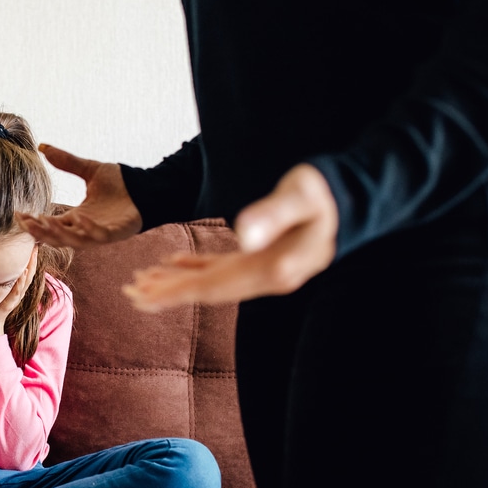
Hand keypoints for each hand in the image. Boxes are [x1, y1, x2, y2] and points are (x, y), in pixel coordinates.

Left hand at [0, 246, 38, 340]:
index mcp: (17, 287)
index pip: (26, 270)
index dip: (31, 258)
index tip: (33, 245)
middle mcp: (19, 291)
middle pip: (30, 273)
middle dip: (33, 259)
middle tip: (36, 245)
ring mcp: (16, 297)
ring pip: (26, 280)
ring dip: (30, 267)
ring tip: (33, 255)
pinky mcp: (10, 303)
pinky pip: (18, 291)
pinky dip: (21, 281)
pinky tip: (23, 272)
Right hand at [16, 144, 140, 247]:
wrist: (147, 188)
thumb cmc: (121, 184)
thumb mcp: (89, 170)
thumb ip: (67, 161)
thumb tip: (42, 147)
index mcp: (77, 217)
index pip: (50, 223)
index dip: (34, 221)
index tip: (19, 214)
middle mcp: (85, 228)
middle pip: (57, 237)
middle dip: (41, 231)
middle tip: (26, 223)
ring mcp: (100, 232)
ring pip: (74, 241)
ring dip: (59, 234)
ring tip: (45, 222)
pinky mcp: (116, 232)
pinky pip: (99, 235)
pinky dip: (88, 229)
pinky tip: (78, 218)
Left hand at [123, 164, 337, 308]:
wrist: (359, 197)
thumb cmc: (329, 191)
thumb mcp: (301, 196)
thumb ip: (273, 214)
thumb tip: (242, 234)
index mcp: (272, 269)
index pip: (212, 286)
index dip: (175, 291)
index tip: (143, 296)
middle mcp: (268, 278)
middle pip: (208, 290)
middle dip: (167, 293)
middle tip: (128, 293)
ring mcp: (267, 271)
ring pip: (213, 283)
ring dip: (177, 283)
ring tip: (142, 283)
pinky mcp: (266, 259)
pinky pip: (225, 270)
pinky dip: (197, 269)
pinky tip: (174, 264)